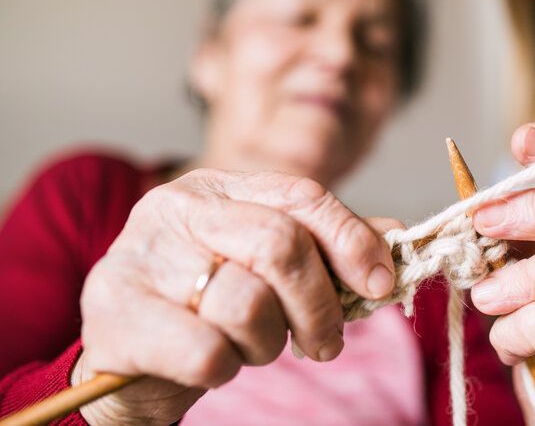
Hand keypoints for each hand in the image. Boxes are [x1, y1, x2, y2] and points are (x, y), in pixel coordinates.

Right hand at [74, 169, 396, 424]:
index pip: (303, 196)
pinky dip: (226, 369)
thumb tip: (396, 236)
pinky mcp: (115, 313)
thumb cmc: (209, 307)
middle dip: (320, 305)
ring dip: (268, 342)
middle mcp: (176, 208)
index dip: (352, 240)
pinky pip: (206, 350)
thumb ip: (329, 248)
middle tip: (326, 343)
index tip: (381, 283)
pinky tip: (214, 364)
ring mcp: (140, 255)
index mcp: (219, 188)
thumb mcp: (270, 269)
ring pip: (248, 302)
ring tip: (253, 346)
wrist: (132, 356)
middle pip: (281, 244)